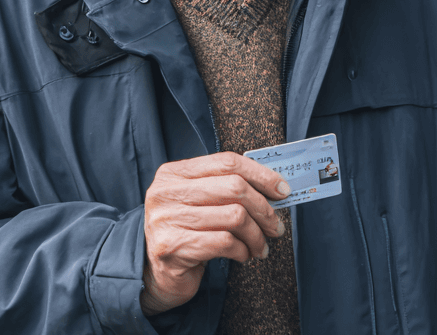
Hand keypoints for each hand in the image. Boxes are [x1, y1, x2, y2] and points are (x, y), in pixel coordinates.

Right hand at [140, 152, 291, 314]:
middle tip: (276, 227)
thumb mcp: (199, 202)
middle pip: (234, 187)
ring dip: (257, 235)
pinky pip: (224, 243)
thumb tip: (273, 189)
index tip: (282, 190)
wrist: (154, 273)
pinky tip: (243, 255)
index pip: (226, 162)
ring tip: (260, 246)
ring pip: (234, 216)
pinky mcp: (172, 248)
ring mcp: (167, 220)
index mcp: (174, 173)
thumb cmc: (185, 233)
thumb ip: (225, 190)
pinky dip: (242, 250)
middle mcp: (167, 192)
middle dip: (264, 209)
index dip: (260, 174)